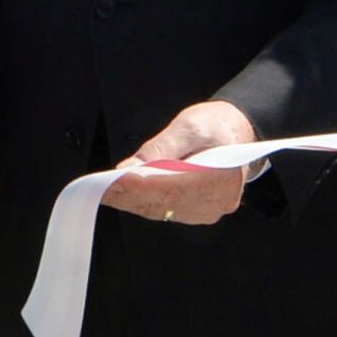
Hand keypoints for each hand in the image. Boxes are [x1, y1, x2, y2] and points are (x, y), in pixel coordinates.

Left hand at [101, 99, 262, 223]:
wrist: (238, 134)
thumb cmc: (217, 125)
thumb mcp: (189, 125)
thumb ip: (161, 148)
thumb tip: (131, 168)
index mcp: (223, 177)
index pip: (173, 188)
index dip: (141, 186)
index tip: (113, 182)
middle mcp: (218, 200)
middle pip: (165, 203)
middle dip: (130, 195)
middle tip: (99, 188)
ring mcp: (209, 210)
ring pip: (163, 210)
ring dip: (132, 201)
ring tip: (105, 190)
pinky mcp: (198, 211)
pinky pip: (166, 210)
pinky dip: (144, 202)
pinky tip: (124, 194)